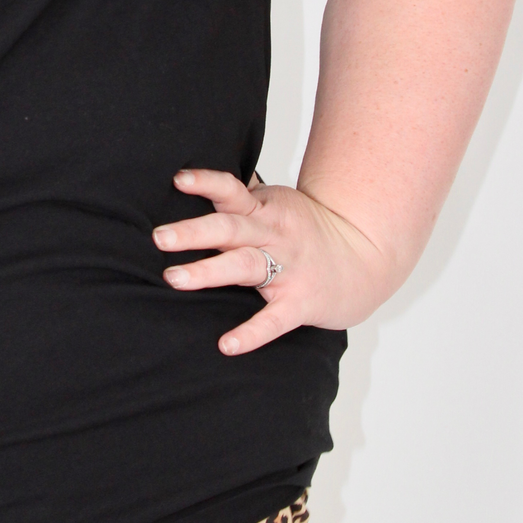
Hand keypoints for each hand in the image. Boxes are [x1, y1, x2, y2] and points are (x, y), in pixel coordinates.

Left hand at [152, 168, 400, 355]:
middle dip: (193, 232)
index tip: (178, 179)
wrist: (364, 257)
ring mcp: (287, 269)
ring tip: (173, 278)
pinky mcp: (299, 303)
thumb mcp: (277, 203)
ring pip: (243, 267)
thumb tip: (192, 178)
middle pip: (229, 229)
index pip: (232, 190)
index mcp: (265, 210)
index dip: (206, 183)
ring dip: (207, 272)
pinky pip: (273, 320)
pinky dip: (251, 333)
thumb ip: (240, 196)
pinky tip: (226, 345)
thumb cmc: (306, 228)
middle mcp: (273, 236)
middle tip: (159, 237)